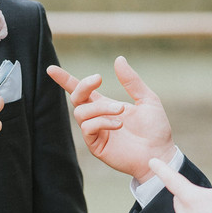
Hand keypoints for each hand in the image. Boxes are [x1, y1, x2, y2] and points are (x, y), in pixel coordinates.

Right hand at [47, 56, 175, 182]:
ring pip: (81, 112)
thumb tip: (118, 59)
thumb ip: (132, 81)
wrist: (160, 153)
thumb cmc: (155, 129)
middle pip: (76, 98)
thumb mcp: (147, 99)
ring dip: (100, 107)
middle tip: (98, 79)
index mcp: (105, 105)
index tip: (51, 69)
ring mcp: (96, 132)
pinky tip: (118, 124)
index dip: (65, 80)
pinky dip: (102, 122)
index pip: (81, 90)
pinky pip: (88, 128)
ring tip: (120, 110)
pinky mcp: (96, 146)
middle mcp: (97, 117)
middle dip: (83, 86)